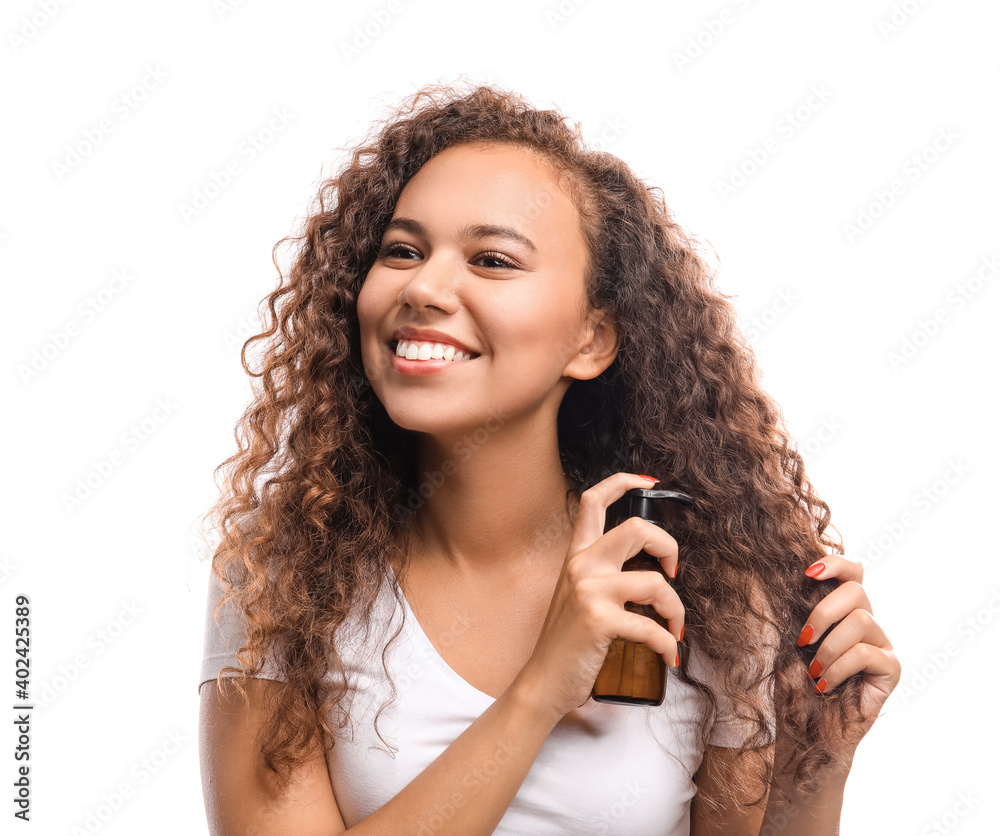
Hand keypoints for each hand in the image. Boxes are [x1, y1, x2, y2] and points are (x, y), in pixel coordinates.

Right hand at [516, 472, 684, 722]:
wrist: (543, 684)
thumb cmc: (567, 645)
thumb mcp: (577, 597)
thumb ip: (602, 577)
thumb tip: (650, 574)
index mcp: (576, 556)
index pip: (593, 500)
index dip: (624, 482)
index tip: (650, 483)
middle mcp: (581, 566)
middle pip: (637, 528)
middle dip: (670, 547)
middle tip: (674, 574)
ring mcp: (589, 591)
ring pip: (656, 582)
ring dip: (677, 610)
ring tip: (675, 630)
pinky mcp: (599, 621)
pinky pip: (652, 627)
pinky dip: (668, 645)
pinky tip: (667, 657)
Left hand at [798, 555, 900, 749]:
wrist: (805, 733)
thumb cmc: (795, 689)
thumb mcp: (789, 643)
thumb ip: (799, 613)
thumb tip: (797, 578)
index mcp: (841, 613)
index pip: (852, 573)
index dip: (835, 564)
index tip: (807, 573)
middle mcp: (866, 624)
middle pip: (857, 590)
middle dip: (823, 611)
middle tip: (802, 639)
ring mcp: (881, 646)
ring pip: (862, 620)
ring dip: (828, 647)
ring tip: (813, 672)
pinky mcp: (891, 670)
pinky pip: (868, 653)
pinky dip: (839, 667)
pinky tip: (825, 684)